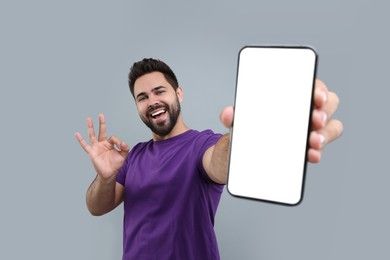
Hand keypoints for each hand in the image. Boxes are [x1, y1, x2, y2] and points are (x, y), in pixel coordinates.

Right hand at [75, 114, 129, 178]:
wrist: (110, 174)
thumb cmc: (116, 165)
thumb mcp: (123, 156)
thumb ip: (125, 148)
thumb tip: (123, 143)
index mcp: (109, 144)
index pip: (112, 137)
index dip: (117, 141)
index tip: (121, 146)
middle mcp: (102, 144)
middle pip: (101, 131)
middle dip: (101, 123)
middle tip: (101, 115)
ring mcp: (96, 148)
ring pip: (92, 135)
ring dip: (91, 127)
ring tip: (88, 119)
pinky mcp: (92, 153)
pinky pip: (85, 145)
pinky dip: (81, 140)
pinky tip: (77, 134)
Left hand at [219, 79, 342, 163]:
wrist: (236, 155)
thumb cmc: (245, 129)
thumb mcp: (237, 121)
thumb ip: (232, 116)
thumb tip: (228, 114)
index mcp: (290, 97)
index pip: (312, 86)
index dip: (318, 88)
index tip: (315, 96)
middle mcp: (303, 112)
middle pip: (328, 105)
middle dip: (324, 111)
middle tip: (314, 119)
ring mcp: (307, 131)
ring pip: (330, 128)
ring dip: (325, 134)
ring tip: (313, 141)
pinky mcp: (304, 151)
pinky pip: (318, 150)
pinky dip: (316, 153)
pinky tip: (310, 155)